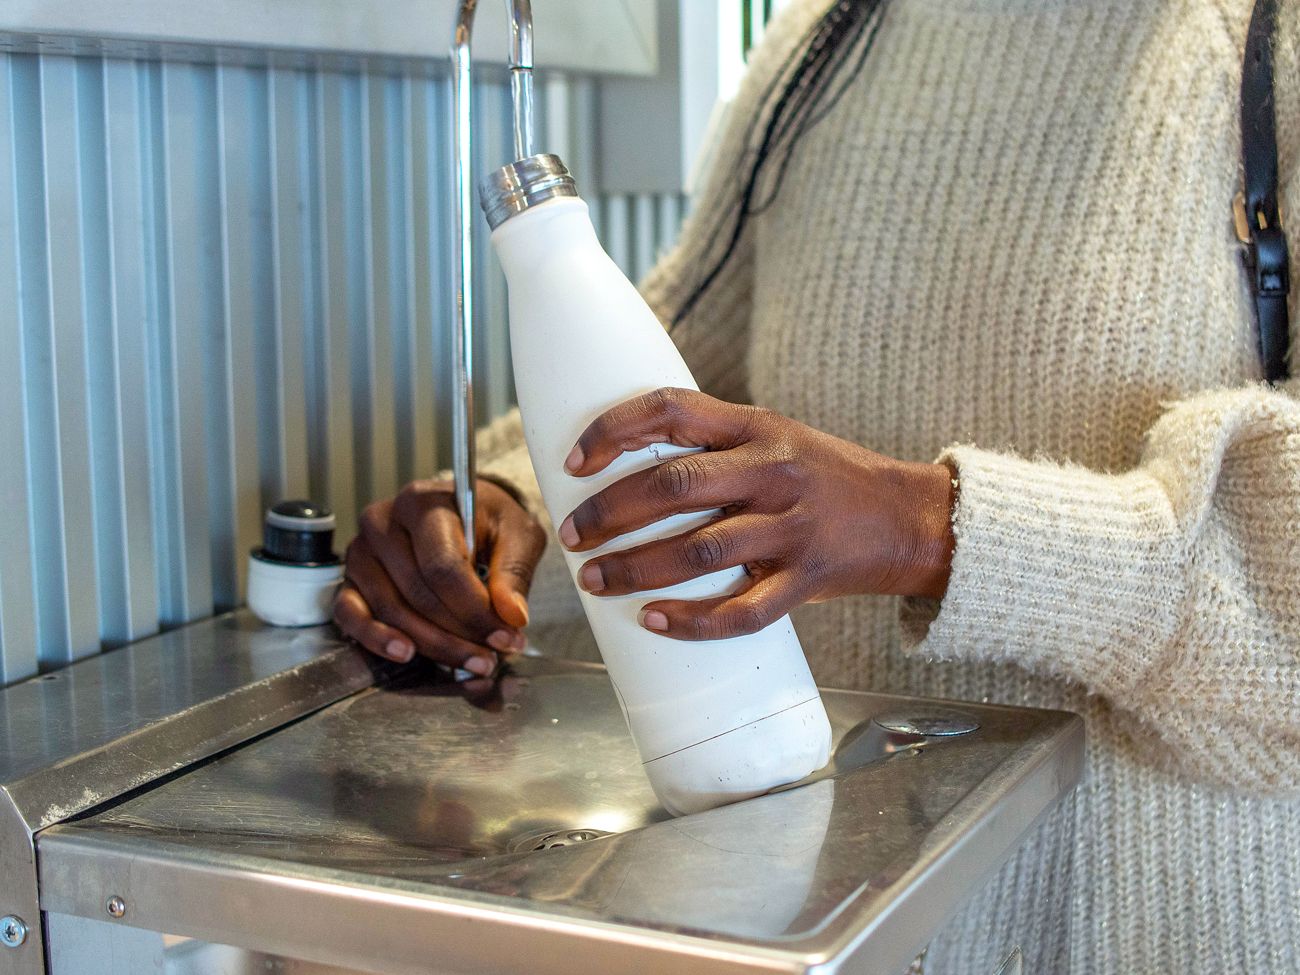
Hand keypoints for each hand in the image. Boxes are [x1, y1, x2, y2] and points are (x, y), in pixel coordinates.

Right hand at [333, 478, 546, 675]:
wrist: (461, 513)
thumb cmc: (487, 521)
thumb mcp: (517, 534)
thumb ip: (514, 572)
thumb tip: (512, 615)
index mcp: (424, 503)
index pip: (443, 567)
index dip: (474, 610)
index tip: (504, 635)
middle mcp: (383, 523)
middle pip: (418, 594)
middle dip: (459, 633)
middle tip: (492, 655)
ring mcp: (362, 552)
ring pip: (390, 611)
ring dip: (431, 645)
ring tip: (469, 660)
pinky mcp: (349, 579)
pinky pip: (351, 615)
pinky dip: (377, 639)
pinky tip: (406, 652)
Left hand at [558, 388, 954, 640]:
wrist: (909, 518)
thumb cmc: (829, 476)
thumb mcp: (778, 437)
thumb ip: (717, 445)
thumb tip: (630, 464)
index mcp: (758, 427)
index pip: (671, 409)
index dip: (613, 430)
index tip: (575, 462)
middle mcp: (772, 471)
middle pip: (672, 486)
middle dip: (608, 512)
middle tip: (572, 535)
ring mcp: (791, 528)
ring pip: (696, 551)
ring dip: (633, 568)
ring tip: (594, 579)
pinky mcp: (806, 579)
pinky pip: (740, 610)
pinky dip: (691, 621)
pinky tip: (652, 619)